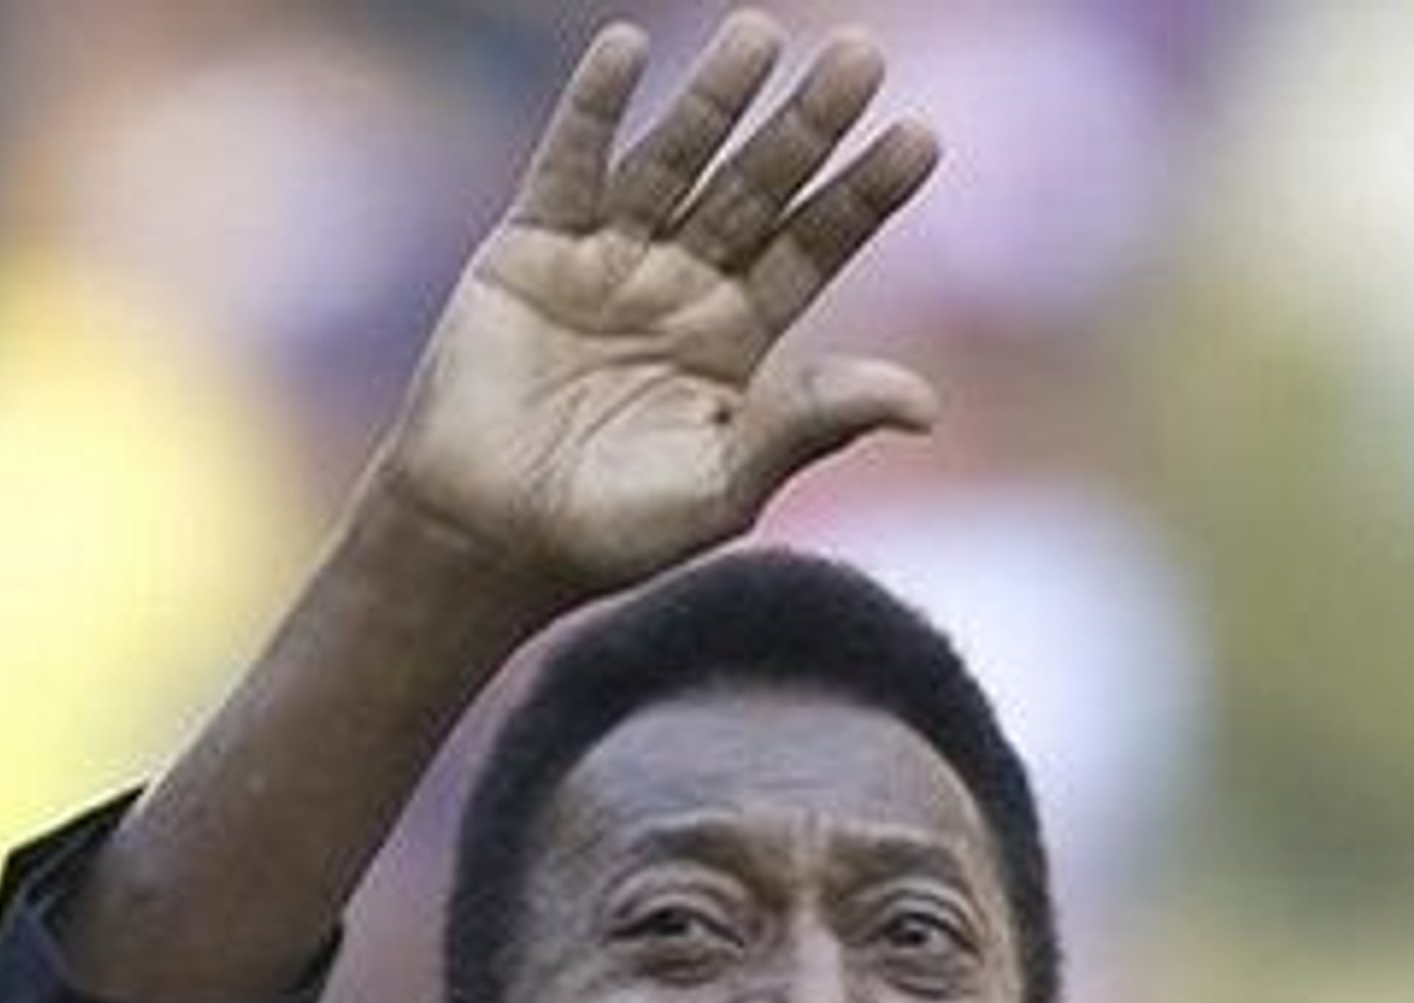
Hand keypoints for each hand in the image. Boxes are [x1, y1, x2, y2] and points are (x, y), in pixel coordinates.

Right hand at [374, 10, 940, 595]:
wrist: (486, 540)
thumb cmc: (609, 531)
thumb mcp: (724, 485)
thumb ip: (809, 426)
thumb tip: (927, 402)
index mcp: (735, 340)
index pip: (814, 248)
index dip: (863, 195)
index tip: (920, 137)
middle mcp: (679, 285)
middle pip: (756, 189)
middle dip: (805, 127)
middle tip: (861, 55)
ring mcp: (605, 260)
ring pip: (671, 163)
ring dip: (712, 100)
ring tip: (759, 37)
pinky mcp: (529, 249)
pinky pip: (567, 165)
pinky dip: (593, 110)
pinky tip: (627, 49)